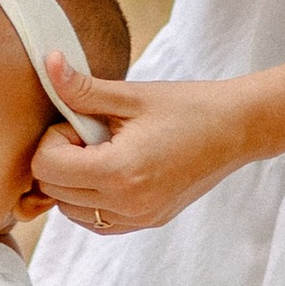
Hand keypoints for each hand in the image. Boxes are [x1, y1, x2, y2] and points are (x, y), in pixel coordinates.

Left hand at [30, 61, 254, 235]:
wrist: (237, 129)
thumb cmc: (187, 107)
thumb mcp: (132, 95)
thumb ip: (83, 88)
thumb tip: (48, 63)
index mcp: (120, 172)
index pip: (47, 168)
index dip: (53, 139)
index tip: (80, 121)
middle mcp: (127, 204)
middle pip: (54, 192)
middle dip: (60, 159)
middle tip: (90, 133)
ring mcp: (138, 218)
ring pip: (71, 211)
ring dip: (72, 182)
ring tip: (102, 152)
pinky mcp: (147, 222)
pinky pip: (96, 221)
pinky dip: (91, 199)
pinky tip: (111, 170)